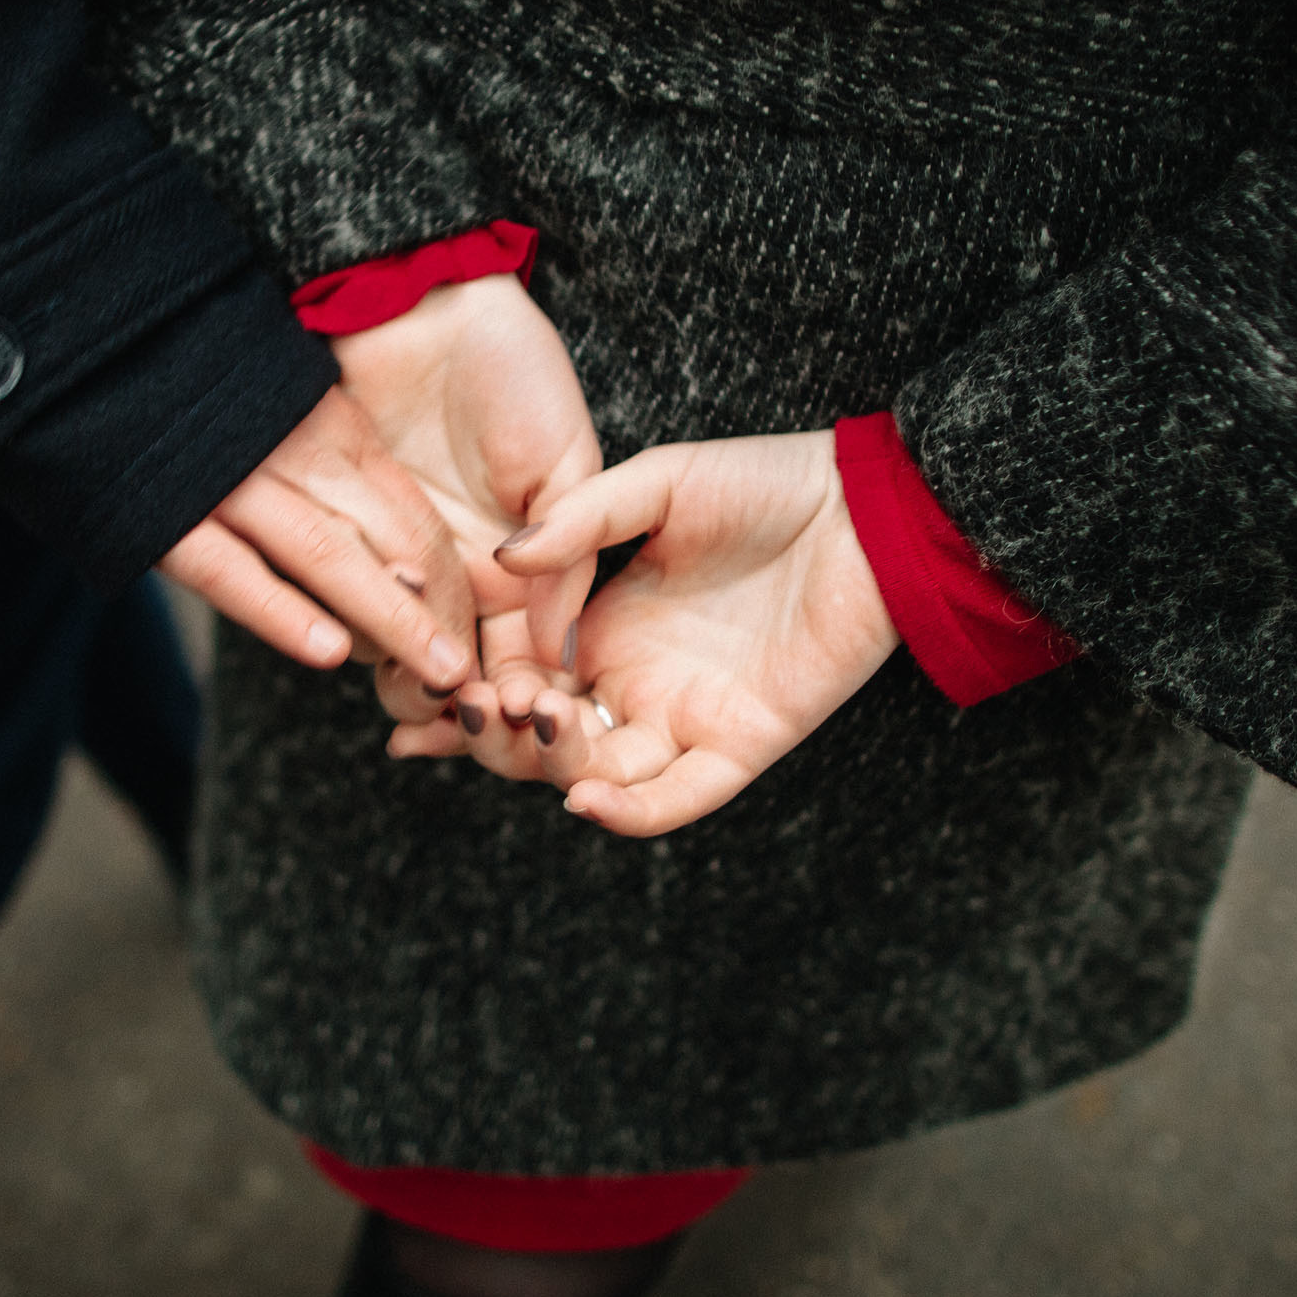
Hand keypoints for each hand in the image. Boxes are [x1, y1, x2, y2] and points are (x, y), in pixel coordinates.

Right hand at [161, 385, 476, 691]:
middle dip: (435, 613)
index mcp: (330, 427)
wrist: (97, 359)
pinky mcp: (168, 515)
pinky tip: (327, 652)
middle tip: (469, 677)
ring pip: (325, 555)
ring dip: (387, 619)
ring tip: (432, 675)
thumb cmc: (203, 406)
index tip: (471, 641)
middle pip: (388, 537)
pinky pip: (232, 570)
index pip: (412, 517)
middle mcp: (290, 449)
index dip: (449, 587)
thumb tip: (400, 572)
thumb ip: (339, 477)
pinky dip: (282, 612)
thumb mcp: (289, 418)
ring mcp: (230, 482)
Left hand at [305, 273, 604, 740]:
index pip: (522, 658)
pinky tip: (362, 639)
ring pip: (396, 649)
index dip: (529, 694)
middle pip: (456, 668)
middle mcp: (453, 576)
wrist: (424, 300)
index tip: (533, 718)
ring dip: (410, 675)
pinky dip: (354, 624)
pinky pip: (339, 599)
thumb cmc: (511, 368)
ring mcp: (391, 559)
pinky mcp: (336, 533)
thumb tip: (563, 648)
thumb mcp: (564, 462)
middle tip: (473, 718)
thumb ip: (570, 554)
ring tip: (426, 694)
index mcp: (519, 569)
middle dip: (466, 703)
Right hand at [480, 428, 898, 835]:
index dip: (472, 687)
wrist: (869, 509)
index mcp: (601, 626)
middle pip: (542, 741)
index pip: (518, 678)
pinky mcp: (741, 743)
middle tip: (474, 708)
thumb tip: (501, 559)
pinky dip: (631, 812)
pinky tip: (586, 801)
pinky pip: (677, 798)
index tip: (427, 684)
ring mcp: (685, 717)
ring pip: (597, 774)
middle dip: (496, 735)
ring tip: (531, 726)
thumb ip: (579, 522)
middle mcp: (633, 681)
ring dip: (553, 766)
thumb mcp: (658, 485)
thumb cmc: (768, 485)